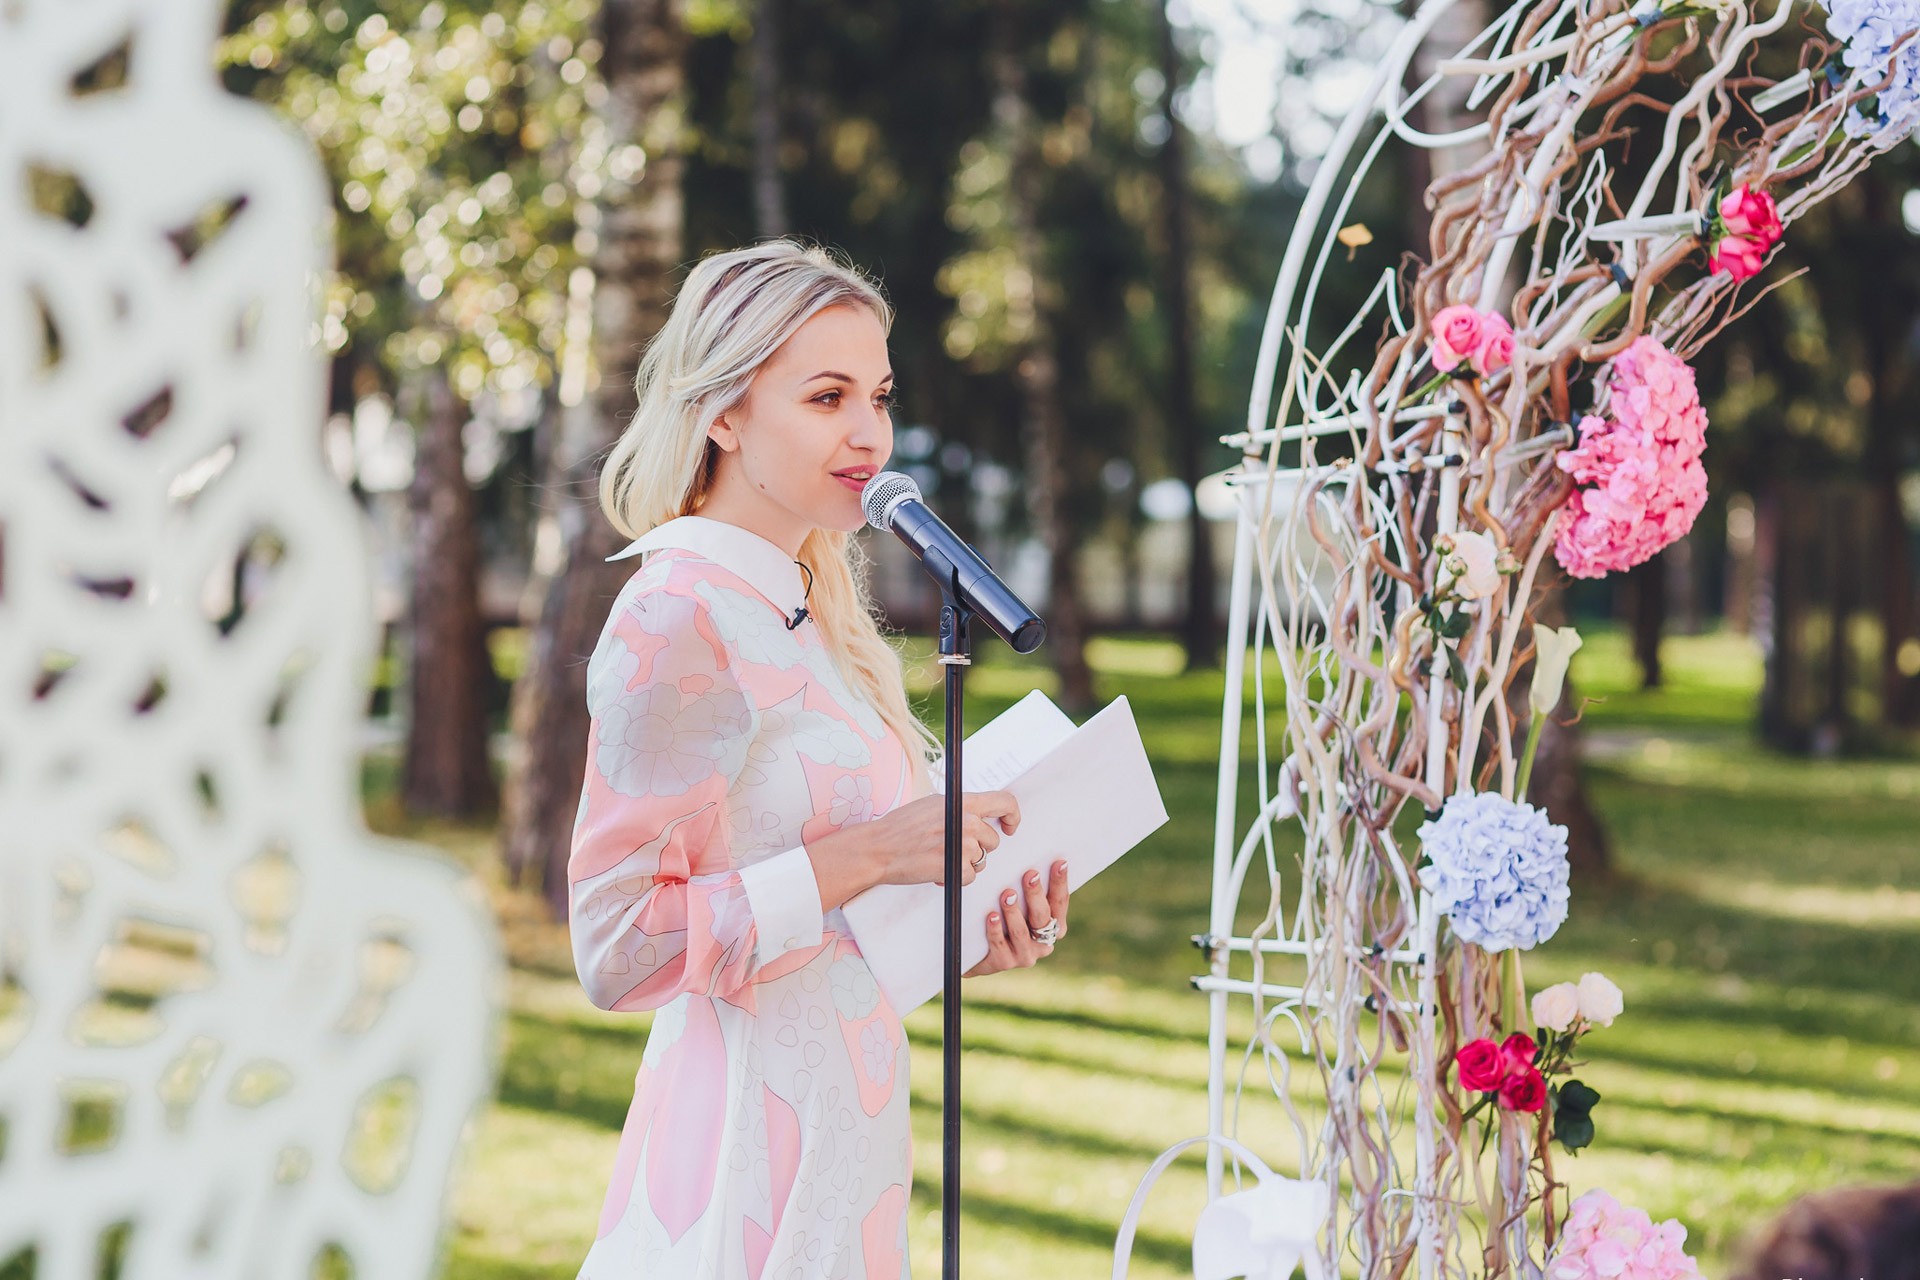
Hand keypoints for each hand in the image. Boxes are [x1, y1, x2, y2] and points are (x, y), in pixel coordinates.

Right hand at [806, 790, 1021, 910]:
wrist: (878, 847)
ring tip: (939, 857)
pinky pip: (969, 877)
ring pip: (980, 861)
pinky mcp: (955, 866)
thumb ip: (960, 809)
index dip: (1012, 816)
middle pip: (993, 840)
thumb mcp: (934, 806)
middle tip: (952, 849)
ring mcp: (962, 844)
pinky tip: (936, 870)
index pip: (1005, 802)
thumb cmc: (902, 827)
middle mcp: (966, 821)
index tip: (1008, 828)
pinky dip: (955, 878)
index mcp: (963, 802)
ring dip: (964, 864)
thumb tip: (981, 814)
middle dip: (977, 849)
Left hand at [966, 861, 1068, 976]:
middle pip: (1042, 916)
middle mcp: (1043, 943)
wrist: (979, 950)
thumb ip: (1031, 890)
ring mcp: (1024, 955)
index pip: (1060, 902)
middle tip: (1030, 875)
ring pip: (1021, 931)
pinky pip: (999, 944)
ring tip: (1007, 894)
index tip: (1060, 862)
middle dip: (1036, 894)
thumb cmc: (1006, 918)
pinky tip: (990, 916)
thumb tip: (1034, 857)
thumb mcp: (1022, 905)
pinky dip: (996, 929)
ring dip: (1014, 911)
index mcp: (1055, 927)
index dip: (1060, 883)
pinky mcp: (1004, 962)